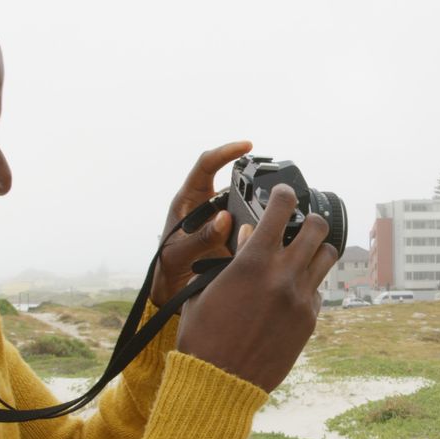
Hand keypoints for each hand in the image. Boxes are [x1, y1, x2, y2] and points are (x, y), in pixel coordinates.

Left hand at [151, 141, 255, 308]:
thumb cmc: (169, 267)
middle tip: (270, 186)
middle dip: (251, 182)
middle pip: (233, 183)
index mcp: (189, 200)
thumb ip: (199, 238)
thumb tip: (224, 218)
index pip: (206, 165)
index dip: (225, 152)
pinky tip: (270, 239)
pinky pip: (251, 226)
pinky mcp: (234, 235)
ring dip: (257, 211)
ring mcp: (223, 220)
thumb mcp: (179, 254)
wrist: (174, 289)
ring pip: (245, 205)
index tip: (247, 147)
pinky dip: (260, 230)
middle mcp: (208, 205)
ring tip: (269, 222)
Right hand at [176, 185, 338, 391]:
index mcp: (253, 261)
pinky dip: (309, 284)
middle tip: (299, 224)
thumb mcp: (208, 288)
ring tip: (302, 254)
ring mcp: (301, 298)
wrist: (219, 381)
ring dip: (317, 249)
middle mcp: (284, 275)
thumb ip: (232, 258)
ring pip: (328, 256)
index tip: (284, 194)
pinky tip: (292, 291)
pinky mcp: (309, 321)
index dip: (285, 195)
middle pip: (318, 228)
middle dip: (309, 220)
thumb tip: (249, 236)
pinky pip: (319, 290)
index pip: (281, 209)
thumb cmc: (204, 335)